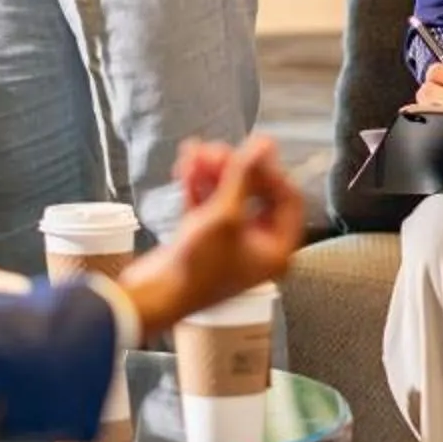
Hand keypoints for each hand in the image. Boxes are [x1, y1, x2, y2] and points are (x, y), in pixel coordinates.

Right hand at [120, 135, 302, 336]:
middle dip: (235, 169)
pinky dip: (199, 186)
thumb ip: (244, 176)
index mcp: (277, 249)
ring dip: (213, 173)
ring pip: (229, 196)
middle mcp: (258, 248)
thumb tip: (263, 144)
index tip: (252, 149)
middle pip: (256, 195)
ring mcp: (230, 243)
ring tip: (195, 154)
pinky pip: (209, 206)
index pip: (288, 200)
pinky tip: (185, 167)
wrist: (153, 296)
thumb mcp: (225, 216)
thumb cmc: (196, 267)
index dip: (271, 172)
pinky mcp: (204, 240)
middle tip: (216, 151)